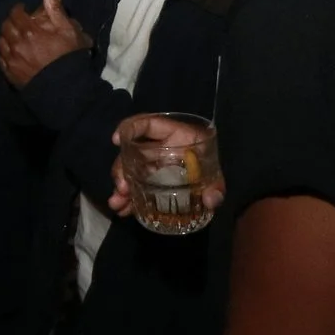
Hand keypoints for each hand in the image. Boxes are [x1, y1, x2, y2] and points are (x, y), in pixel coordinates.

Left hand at [0, 0, 91, 87]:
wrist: (65, 88)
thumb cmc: (69, 56)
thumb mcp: (68, 29)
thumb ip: (55, 7)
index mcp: (29, 30)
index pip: (15, 13)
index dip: (18, 9)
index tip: (23, 9)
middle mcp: (16, 43)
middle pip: (5, 27)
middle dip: (11, 22)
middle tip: (18, 23)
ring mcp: (12, 60)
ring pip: (1, 43)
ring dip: (6, 38)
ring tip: (13, 38)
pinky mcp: (11, 75)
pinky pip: (1, 60)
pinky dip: (4, 54)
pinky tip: (11, 54)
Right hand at [108, 112, 224, 216]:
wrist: (211, 184)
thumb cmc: (213, 170)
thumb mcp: (216, 177)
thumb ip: (216, 187)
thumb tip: (210, 200)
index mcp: (177, 136)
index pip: (150, 124)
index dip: (131, 127)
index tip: (117, 140)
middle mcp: (160, 147)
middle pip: (133, 150)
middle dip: (122, 169)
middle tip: (122, 189)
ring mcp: (153, 163)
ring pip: (131, 169)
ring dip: (122, 186)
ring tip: (118, 205)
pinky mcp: (150, 179)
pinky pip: (135, 184)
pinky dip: (129, 196)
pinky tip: (125, 210)